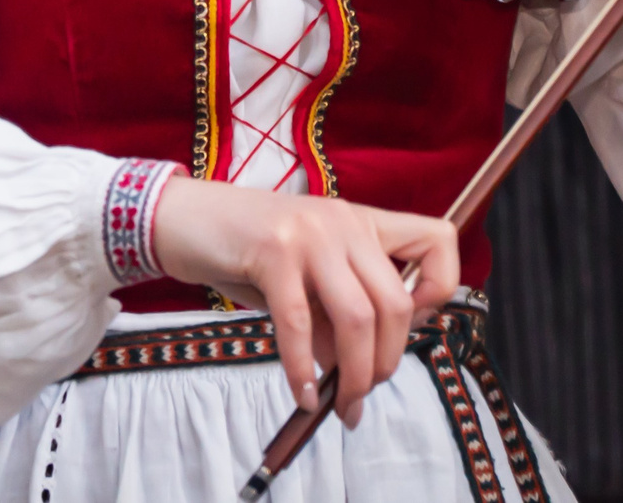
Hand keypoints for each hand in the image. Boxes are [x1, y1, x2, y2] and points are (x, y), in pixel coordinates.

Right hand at [149, 178, 457, 428]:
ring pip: (359, 317)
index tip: (409, 327)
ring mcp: (310, 233)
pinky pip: (299, 323)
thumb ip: (335, 315)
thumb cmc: (247, 250)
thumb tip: (356, 372)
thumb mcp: (304, 277)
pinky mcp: (272, 252)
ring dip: (354, 374)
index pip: (437, 240)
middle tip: (361, 394)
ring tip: (341, 405)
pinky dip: (303, 368)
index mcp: (362, 222)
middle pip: (396, 303)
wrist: (185, 217)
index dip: (437, 290)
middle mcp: (344, 222)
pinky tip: (301, 393)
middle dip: (386, 363)